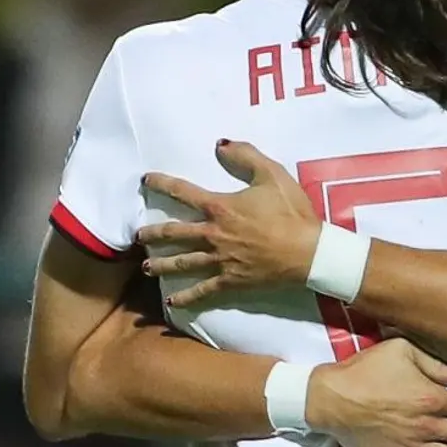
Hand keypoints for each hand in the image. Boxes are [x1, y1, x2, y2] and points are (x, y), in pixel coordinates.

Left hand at [139, 140, 320, 308]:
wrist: (308, 251)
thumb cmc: (292, 212)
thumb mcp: (273, 175)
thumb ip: (245, 156)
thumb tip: (220, 144)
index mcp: (220, 207)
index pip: (183, 192)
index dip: (162, 183)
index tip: (146, 180)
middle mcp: (213, 234)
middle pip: (173, 233)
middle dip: (152, 233)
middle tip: (138, 235)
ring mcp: (219, 260)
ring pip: (182, 263)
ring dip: (161, 264)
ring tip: (146, 266)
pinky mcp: (230, 280)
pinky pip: (202, 290)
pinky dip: (186, 297)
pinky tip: (172, 302)